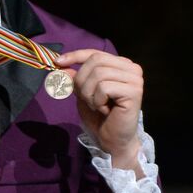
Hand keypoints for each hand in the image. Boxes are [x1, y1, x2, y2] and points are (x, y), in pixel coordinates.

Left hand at [54, 49, 144, 169]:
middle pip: (95, 62)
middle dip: (82, 81)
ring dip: (89, 94)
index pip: (95, 53)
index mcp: (121, 65)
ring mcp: (135, 79)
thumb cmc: (99, 115)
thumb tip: (61, 64)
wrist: (112, 139)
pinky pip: (104, 88)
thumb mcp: (82, 93)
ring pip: (98, 75)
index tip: (58, 62)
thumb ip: (75, 78)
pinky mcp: (134, 91)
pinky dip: (97, 101)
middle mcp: (131, 68)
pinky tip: (105, 110)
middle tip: (86, 98)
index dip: (75, 56)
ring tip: (97, 105)